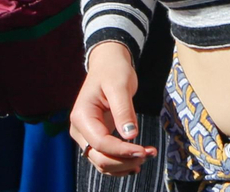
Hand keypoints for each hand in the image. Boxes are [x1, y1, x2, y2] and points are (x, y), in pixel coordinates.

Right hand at [70, 42, 153, 175]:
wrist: (108, 65)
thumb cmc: (113, 71)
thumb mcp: (120, 86)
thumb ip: (123, 111)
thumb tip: (130, 136)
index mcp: (81, 116)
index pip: (100, 143)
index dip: (121, 150)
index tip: (143, 150)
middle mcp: (80, 130)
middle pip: (99, 157)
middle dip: (124, 161)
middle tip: (149, 154)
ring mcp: (86, 135)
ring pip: (101, 161)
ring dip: (123, 164)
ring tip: (147, 156)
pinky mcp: (96, 137)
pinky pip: (105, 157)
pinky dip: (119, 163)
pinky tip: (135, 163)